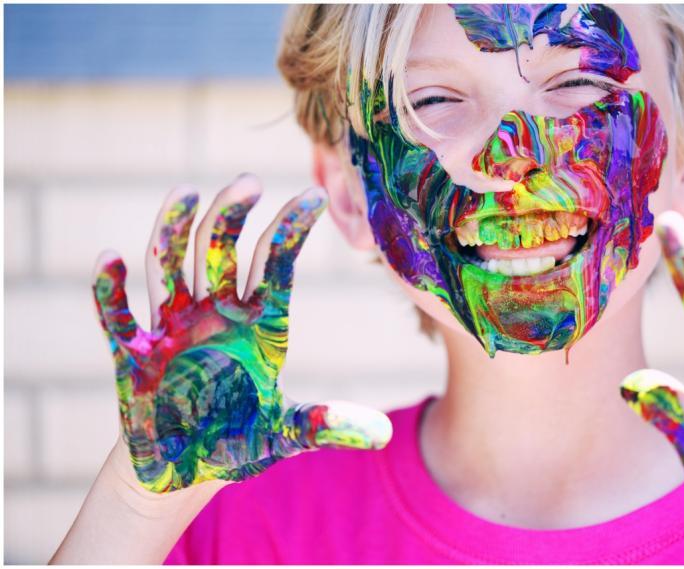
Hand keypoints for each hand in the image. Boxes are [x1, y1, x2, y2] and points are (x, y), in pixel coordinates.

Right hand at [92, 174, 391, 492]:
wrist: (182, 474)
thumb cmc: (234, 442)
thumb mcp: (282, 434)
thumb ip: (322, 424)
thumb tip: (381, 433)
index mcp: (256, 326)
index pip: (274, 266)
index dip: (290, 231)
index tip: (314, 196)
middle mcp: (214, 317)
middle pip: (220, 254)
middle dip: (231, 218)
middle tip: (249, 182)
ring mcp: (173, 331)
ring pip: (170, 268)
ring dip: (174, 232)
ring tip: (186, 190)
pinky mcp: (134, 356)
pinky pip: (119, 317)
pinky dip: (111, 291)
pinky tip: (109, 259)